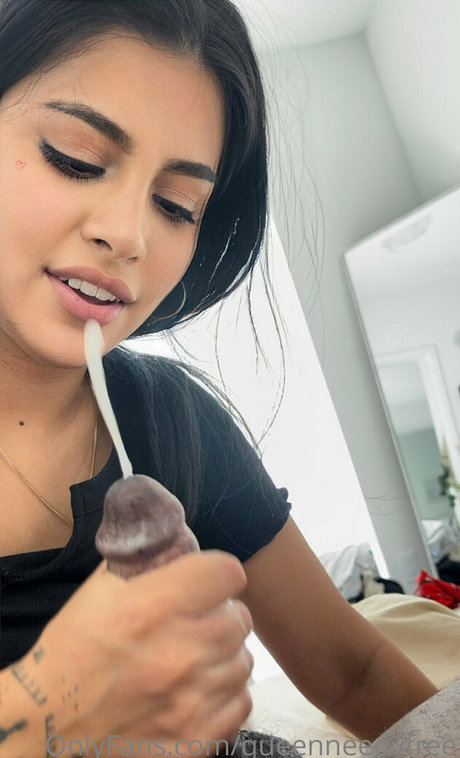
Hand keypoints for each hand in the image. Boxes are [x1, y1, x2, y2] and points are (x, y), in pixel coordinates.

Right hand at [24, 551, 253, 756]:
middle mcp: (178, 653)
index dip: (218, 573)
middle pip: (239, 617)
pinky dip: (226, 692)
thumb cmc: (75, 645)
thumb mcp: (103, 586)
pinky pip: (240, 703)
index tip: (210, 581)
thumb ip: (148, 561)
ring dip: (225, 652)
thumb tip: (182, 542)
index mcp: (155, 606)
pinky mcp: (192, 740)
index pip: (227, 573)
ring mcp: (188, 701)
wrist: (48, 715)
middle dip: (223, 612)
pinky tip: (202, 685)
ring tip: (199, 653)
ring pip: (243, 660)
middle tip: (202, 619)